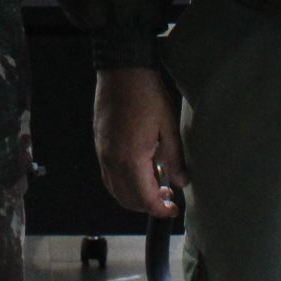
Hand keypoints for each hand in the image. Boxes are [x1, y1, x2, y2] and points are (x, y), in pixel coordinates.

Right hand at [94, 66, 184, 217]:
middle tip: (168, 198)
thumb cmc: (146, 95)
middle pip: (127, 199)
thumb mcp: (168, 126)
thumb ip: (174, 158)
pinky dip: (123, 184)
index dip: (160, 209)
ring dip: (134, 196)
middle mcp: (112, 160)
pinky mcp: (100, 145)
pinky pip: (108, 176)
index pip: (144, 199)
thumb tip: (181, 182)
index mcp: (131, 158)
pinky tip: (139, 174)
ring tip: (155, 187)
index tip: (173, 209)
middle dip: (148, 205)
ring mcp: (103, 153)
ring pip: (115, 190)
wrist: (122, 71)